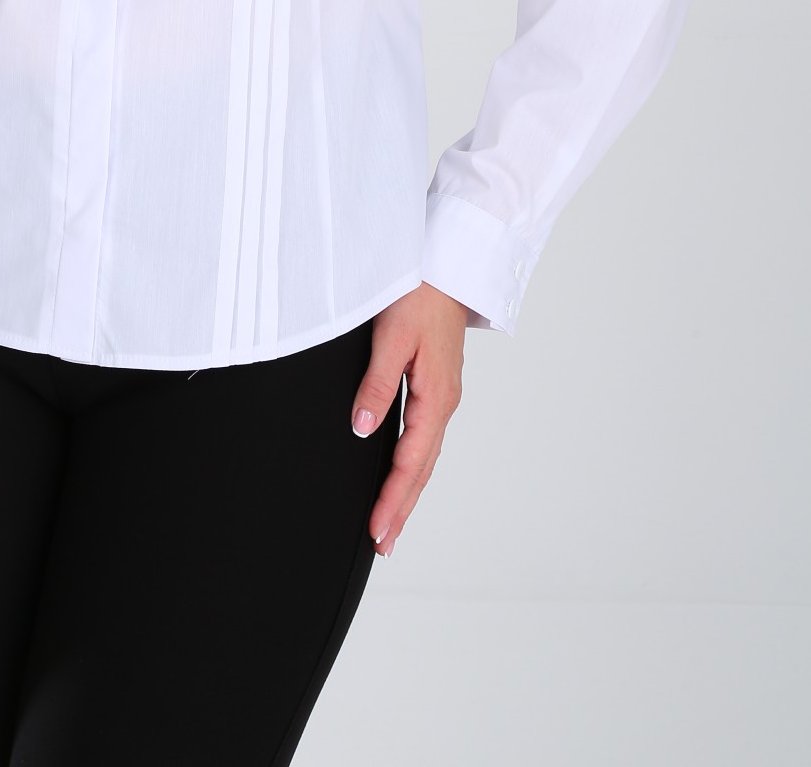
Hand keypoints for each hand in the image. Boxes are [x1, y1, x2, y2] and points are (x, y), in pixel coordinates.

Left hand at [350, 280, 468, 558]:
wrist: (447, 266)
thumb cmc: (420, 295)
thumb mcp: (392, 339)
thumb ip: (377, 385)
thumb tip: (363, 430)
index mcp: (436, 397)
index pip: (410, 462)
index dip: (393, 500)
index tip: (377, 532)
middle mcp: (443, 402)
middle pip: (421, 468)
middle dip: (402, 509)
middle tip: (382, 544)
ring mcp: (441, 395)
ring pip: (423, 455)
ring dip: (407, 491)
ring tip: (389, 522)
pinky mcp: (435, 385)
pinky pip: (423, 436)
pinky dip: (411, 464)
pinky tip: (402, 473)